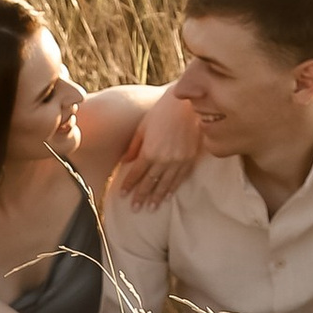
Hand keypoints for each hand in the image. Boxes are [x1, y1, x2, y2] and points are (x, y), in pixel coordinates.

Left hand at [108, 94, 200, 212]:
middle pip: (149, 183)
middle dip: (140, 196)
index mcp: (150, 151)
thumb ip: (134, 146)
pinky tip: (168, 196)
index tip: (122, 195)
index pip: (136, 174)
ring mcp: (179, 161)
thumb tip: (125, 162)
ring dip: (157, 197)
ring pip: (165, 184)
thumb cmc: (162, 111)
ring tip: (150, 208)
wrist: (188, 104)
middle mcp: (164, 160)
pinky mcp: (191, 159)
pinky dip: (173, 188)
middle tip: (135, 209)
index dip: (128, 185)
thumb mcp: (143, 127)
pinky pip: (180, 178)